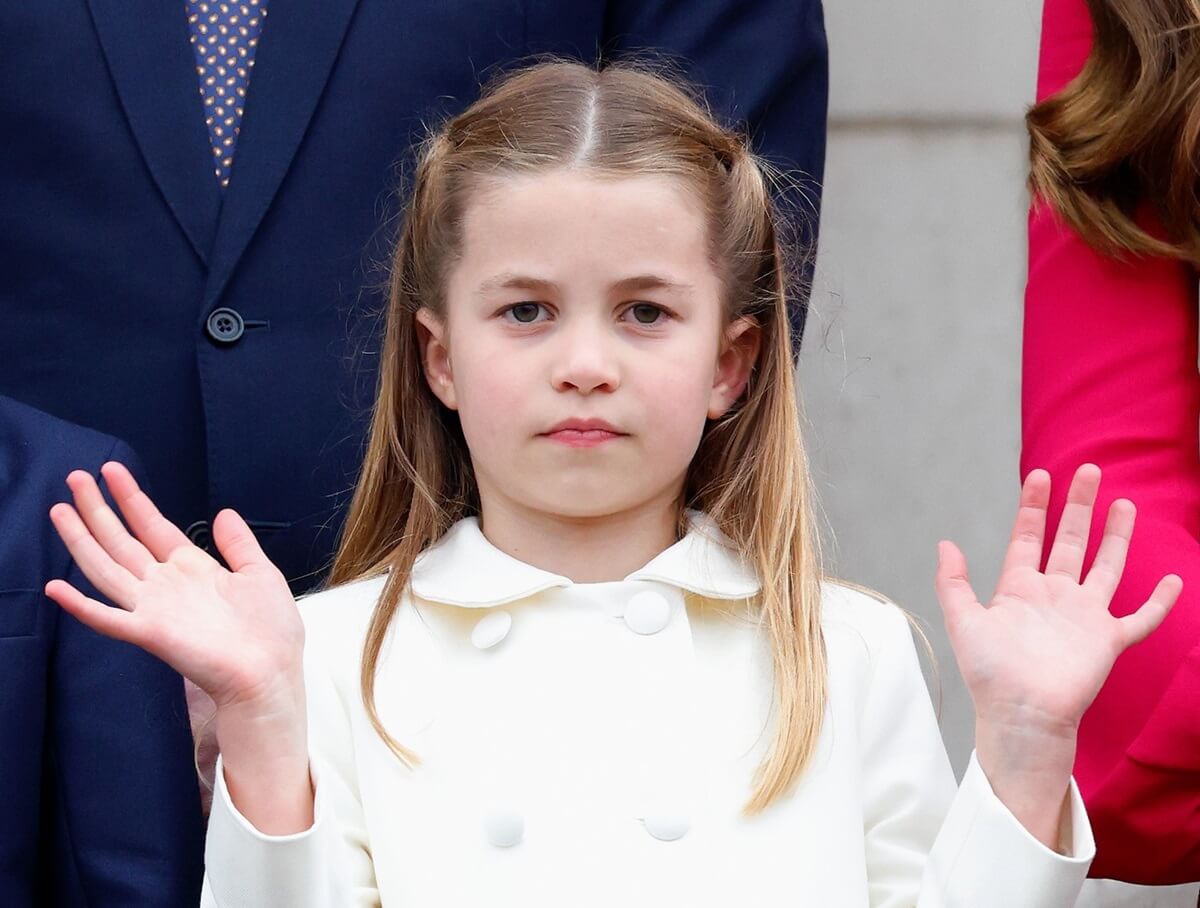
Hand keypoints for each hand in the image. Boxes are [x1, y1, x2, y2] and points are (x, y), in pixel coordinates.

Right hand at [44, 461, 303, 711]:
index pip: (153, 527)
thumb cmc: (271, 630)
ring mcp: (155, 608)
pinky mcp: (150, 633)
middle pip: (123, 541)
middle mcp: (167, 585)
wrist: (271, 673)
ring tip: (60, 509)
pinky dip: (81, 606)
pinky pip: (109, 619)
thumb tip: (224, 513)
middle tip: (75, 477)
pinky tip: (55, 589)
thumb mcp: (259, 574)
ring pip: (107, 569)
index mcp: (192, 569)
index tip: (113, 471)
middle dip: (99, 509)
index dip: (132, 499)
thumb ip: (238, 544)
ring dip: (82, 540)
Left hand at [937, 463, 1179, 733]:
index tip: (1040, 475)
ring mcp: (1083, 616)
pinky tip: (1174, 581)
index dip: (1033, 507)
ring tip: (1124, 503)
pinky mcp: (1107, 640)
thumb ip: (953, 582)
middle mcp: (1054, 596)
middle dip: (1078, 506)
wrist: (1021, 713)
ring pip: (1106, 566)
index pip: (1027, 537)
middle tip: (1089, 471)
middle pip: (1069, 541)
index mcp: (1019, 589)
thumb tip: (945, 543)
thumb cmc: (990, 674)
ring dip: (1116, 536)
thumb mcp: (963, 621)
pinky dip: (1158, 602)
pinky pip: (1140, 618)